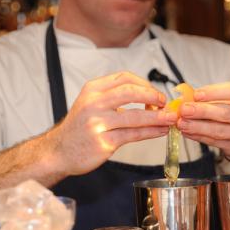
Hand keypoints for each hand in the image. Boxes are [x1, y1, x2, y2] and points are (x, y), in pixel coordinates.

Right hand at [46, 71, 173, 176]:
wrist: (59, 151)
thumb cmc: (79, 127)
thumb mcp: (90, 103)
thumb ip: (114, 96)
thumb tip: (148, 96)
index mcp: (92, 89)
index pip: (124, 78)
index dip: (145, 84)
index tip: (155, 92)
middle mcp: (94, 103)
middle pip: (131, 92)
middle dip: (153, 96)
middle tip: (165, 103)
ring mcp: (98, 123)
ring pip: (135, 116)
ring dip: (157, 117)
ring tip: (170, 119)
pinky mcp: (103, 142)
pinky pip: (133, 135)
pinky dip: (150, 132)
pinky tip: (160, 131)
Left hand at [175, 82, 229, 167]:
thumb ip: (212, 99)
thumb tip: (185, 98)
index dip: (214, 92)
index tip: (196, 94)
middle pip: (226, 112)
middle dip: (201, 111)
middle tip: (183, 110)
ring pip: (219, 130)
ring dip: (197, 126)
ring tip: (181, 123)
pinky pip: (216, 142)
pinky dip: (199, 137)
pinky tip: (188, 132)